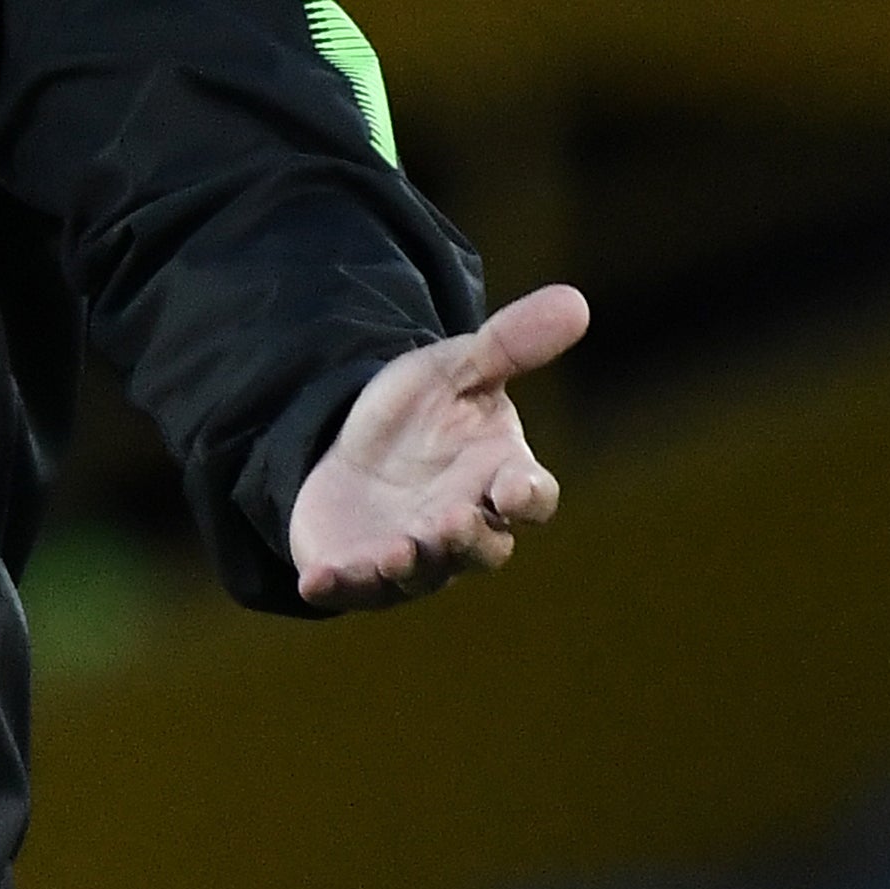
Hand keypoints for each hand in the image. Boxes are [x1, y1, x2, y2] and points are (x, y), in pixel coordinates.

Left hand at [286, 283, 588, 608]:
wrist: (350, 441)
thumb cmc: (421, 412)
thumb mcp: (455, 369)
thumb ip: (509, 344)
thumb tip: (575, 299)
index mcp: (499, 479)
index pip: (533, 498)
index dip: (528, 497)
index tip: (515, 488)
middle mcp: (464, 526)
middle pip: (483, 550)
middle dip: (469, 539)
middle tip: (452, 519)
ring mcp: (413, 556)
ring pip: (422, 576)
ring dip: (409, 567)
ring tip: (395, 551)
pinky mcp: (358, 571)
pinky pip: (351, 588)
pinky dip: (336, 587)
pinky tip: (314, 580)